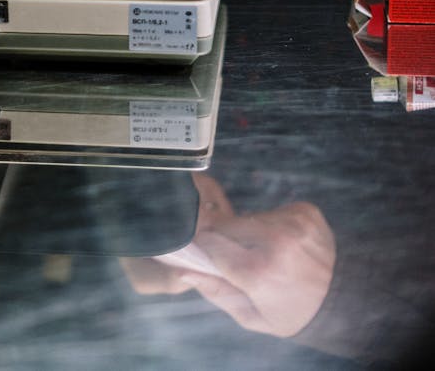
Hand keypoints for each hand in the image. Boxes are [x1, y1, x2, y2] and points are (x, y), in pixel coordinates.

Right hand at [121, 174, 335, 338]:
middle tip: (237, 256)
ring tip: (265, 251)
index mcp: (258, 271)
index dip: (206, 248)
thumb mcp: (251, 316)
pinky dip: (273, 224)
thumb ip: (215, 291)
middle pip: (228, 225)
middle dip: (225, 238)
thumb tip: (184, 270)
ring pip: (250, 216)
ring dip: (249, 230)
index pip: (211, 243)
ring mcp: (292, 222)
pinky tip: (284, 242)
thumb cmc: (291, 312)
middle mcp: (274, 240)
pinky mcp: (306, 210)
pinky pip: (273, 211)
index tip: (208, 255)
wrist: (342, 300)